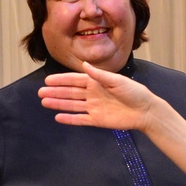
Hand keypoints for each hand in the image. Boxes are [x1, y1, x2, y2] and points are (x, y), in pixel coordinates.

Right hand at [40, 63, 156, 130]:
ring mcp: (94, 107)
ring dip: (58, 104)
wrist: (145, 111)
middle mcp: (93, 94)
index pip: (75, 80)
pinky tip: (58, 117)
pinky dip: (69, 119)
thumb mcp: (117, 80)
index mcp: (97, 82)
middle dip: (55, 92)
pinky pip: (80, 119)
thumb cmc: (134, 92)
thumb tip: (84, 65)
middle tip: (40, 93)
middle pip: (70, 93)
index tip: (47, 80)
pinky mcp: (97, 120)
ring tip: (44, 102)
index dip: (61, 80)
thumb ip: (99, 75)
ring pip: (72, 105)